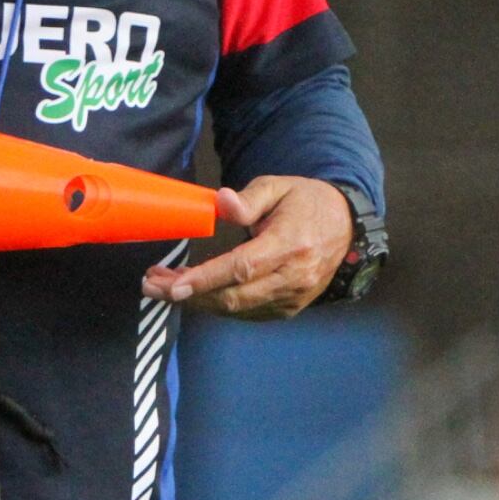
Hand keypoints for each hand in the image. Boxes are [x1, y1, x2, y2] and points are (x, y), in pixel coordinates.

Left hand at [141, 176, 351, 320]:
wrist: (346, 225)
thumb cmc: (305, 201)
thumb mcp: (277, 186)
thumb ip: (248, 199)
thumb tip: (220, 202)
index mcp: (290, 244)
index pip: (242, 268)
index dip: (205, 279)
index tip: (172, 286)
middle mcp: (294, 276)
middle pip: (235, 296)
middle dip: (189, 294)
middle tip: (152, 285)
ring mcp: (294, 297)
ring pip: (239, 309)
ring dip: (198, 302)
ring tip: (165, 286)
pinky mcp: (291, 307)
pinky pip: (249, 313)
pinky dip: (220, 305)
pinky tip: (196, 292)